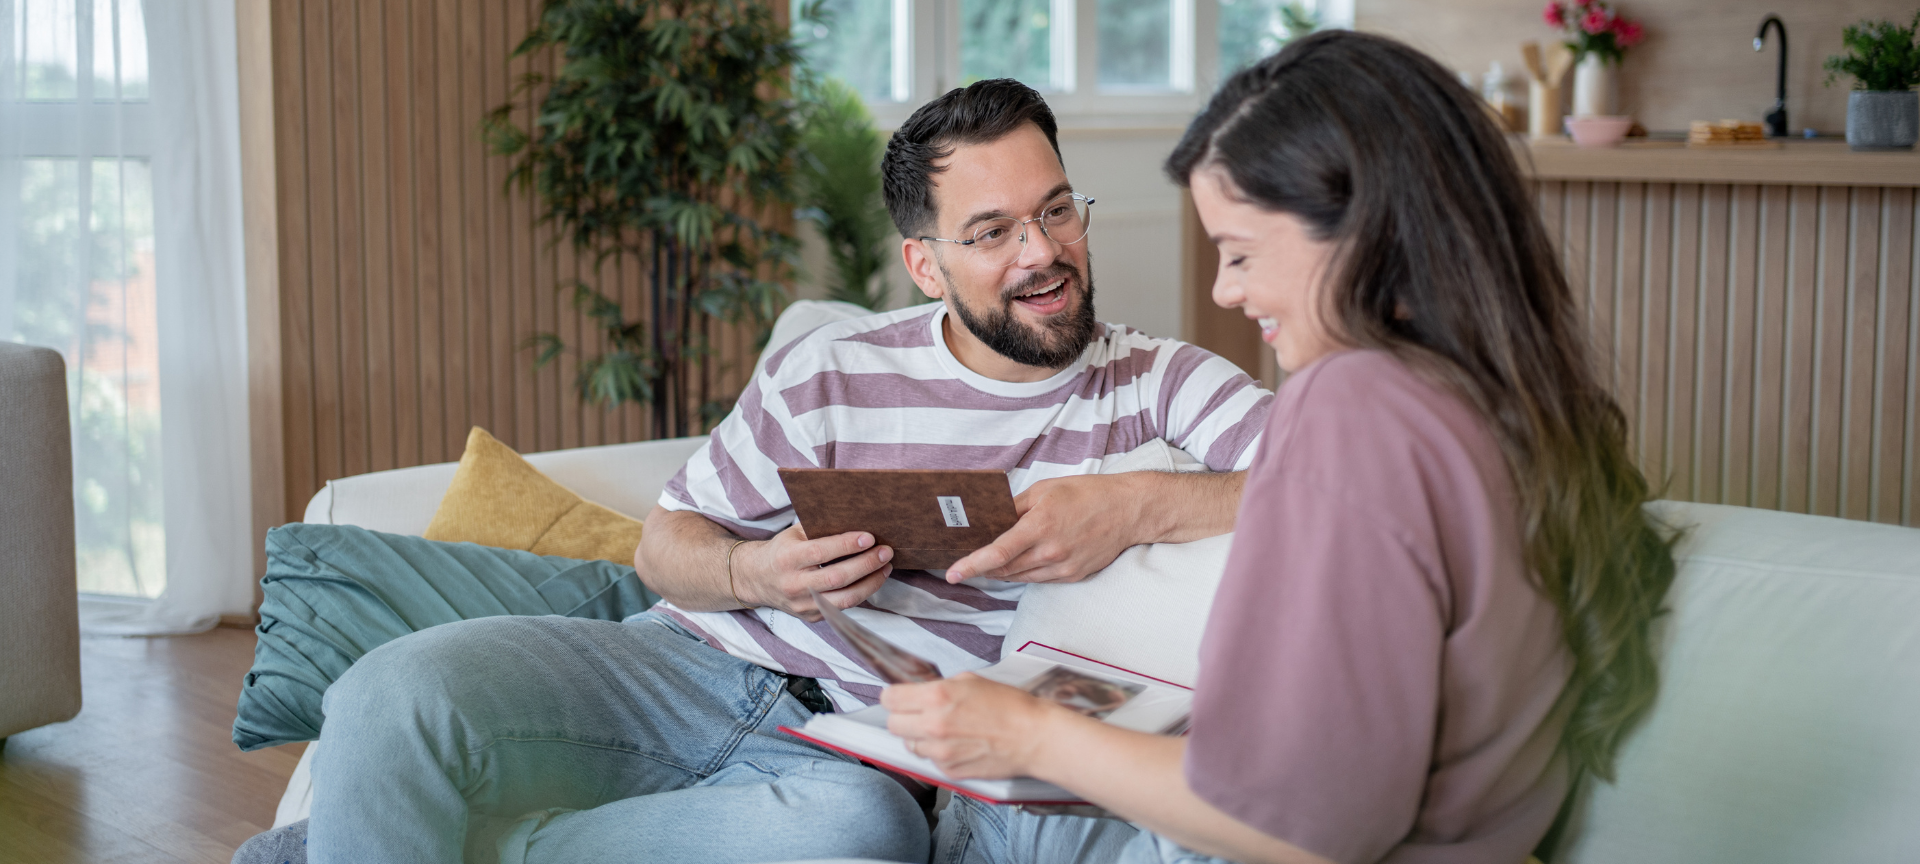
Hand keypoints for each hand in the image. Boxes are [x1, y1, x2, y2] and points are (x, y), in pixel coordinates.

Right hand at [737, 522, 893, 620]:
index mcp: (787, 559)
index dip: (846, 545)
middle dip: (866, 564)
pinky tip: (873, 580)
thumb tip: (856, 521)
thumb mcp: (793, 535)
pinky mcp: (811, 616)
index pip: (820, 552)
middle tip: (886, 552)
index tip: (869, 538)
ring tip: (886, 567)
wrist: (757, 579)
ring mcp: (802, 604)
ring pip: (844, 599)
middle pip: (836, 578)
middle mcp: (793, 584)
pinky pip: (842, 608)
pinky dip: (861, 593)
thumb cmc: (782, 550)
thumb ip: (818, 530)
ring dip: (871, 583)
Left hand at [882, 673, 1067, 779]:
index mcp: (937, 696)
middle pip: (893, 724)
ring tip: (943, 731)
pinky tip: (957, 744)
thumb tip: (921, 692)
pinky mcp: (949, 772)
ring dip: (919, 738)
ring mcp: (940, 752)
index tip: (899, 698)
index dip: (894, 696)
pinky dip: (937, 753)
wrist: (1034, 737)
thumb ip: (940, 687)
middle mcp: (933, 725)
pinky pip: (929, 761)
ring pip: (909, 745)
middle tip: (919, 714)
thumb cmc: (1010, 706)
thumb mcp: (971, 681)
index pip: (890, 698)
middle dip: (903, 717)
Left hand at [945, 474, 1146, 583]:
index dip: (971, 565)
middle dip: (983, 568)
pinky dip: (1025, 572)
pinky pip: (1039, 579)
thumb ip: (1015, 507)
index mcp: (1040, 526)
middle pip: (1004, 569)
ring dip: (1002, 571)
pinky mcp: (1073, 576)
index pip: (997, 553)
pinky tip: (1022, 560)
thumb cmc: (1087, 494)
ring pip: (1020, 577)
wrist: (1128, 510)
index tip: (953, 573)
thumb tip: (989, 520)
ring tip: (991, 561)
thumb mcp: (1045, 490)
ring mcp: (1063, 567)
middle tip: (966, 561)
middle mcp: (1050, 552)